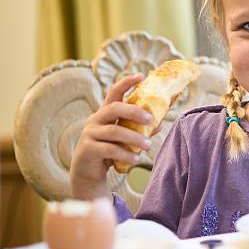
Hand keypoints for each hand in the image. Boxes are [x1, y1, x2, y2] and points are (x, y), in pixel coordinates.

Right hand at [70, 73, 160, 198]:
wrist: (87, 173)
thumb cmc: (109, 150)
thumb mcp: (124, 137)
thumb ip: (140, 129)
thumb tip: (160, 121)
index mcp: (105, 113)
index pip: (114, 92)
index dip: (126, 83)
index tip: (141, 76)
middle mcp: (95, 119)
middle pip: (114, 108)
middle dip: (134, 111)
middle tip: (151, 118)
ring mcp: (90, 134)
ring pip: (114, 131)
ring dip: (134, 138)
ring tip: (148, 145)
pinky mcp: (88, 150)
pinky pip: (109, 150)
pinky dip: (125, 154)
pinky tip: (136, 159)